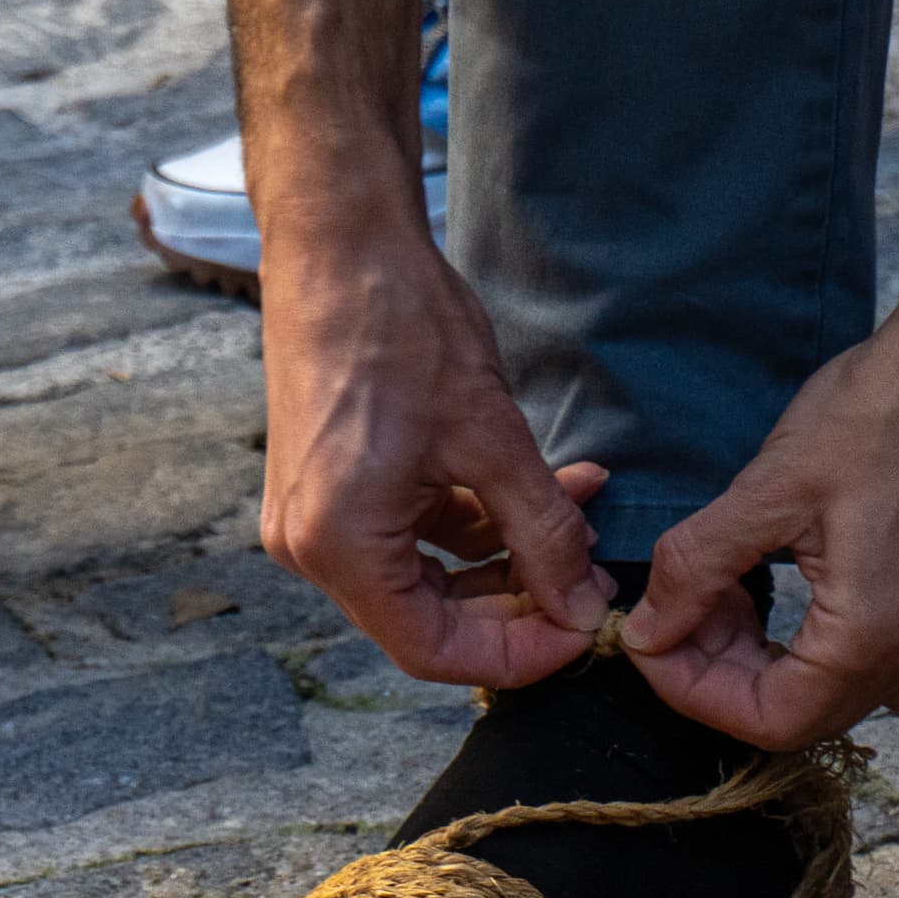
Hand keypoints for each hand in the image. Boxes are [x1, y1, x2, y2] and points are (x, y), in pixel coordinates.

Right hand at [257, 224, 617, 685]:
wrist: (338, 243)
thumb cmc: (402, 328)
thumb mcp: (492, 438)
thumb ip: (543, 534)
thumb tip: (583, 604)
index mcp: (339, 546)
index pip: (433, 650)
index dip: (518, 654)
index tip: (583, 629)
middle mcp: (310, 546)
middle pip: (425, 621)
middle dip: (516, 608)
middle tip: (589, 583)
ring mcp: (312, 518)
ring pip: (421, 579)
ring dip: (502, 561)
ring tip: (578, 520)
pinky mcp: (326, 488)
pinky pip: (405, 534)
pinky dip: (470, 524)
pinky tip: (537, 491)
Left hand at [620, 306, 898, 748]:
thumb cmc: (879, 414)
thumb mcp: (767, 491)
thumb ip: (696, 570)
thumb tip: (645, 631)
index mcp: (870, 641)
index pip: (764, 721)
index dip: (689, 689)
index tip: (647, 637)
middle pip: (792, 713)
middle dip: (718, 670)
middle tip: (676, 603)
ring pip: (821, 689)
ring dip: (755, 655)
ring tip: (716, 586)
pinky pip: (858, 662)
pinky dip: (800, 642)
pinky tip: (768, 582)